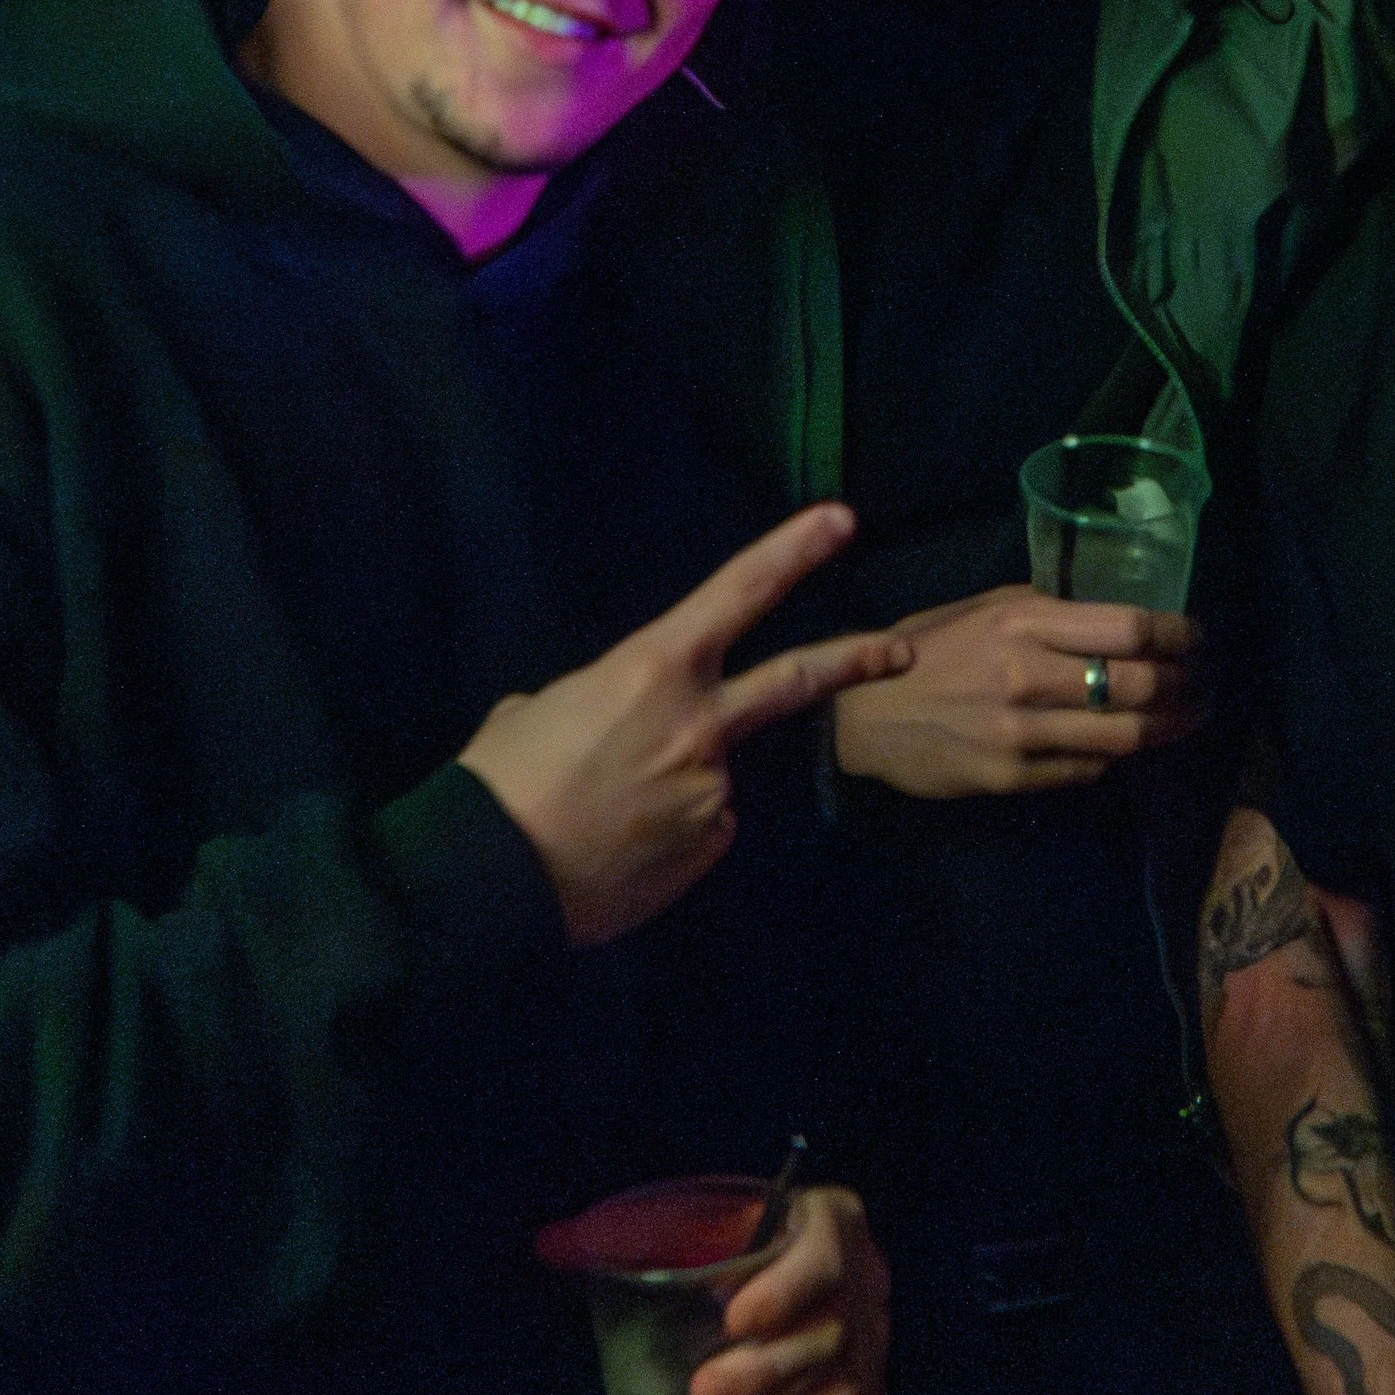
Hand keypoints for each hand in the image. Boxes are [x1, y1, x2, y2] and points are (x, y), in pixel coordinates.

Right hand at [460, 506, 910, 944]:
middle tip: (901, 652)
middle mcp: (700, 723)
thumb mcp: (537, 711)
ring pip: (707, 776)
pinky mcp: (707, 845)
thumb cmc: (503, 779)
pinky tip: (618, 850)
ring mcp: (712, 788)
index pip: (738, 592)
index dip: (793, 551)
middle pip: (794, 680)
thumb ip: (594, 702)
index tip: (841, 519)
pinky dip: (666, 833)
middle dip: (855, 660)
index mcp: (654, 668)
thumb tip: (603, 722)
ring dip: (669, 788)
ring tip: (601, 815)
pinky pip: (696, 829)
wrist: (494, 874)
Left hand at [690, 1185, 894, 1394]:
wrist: (788, 1246)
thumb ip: (697, 1236)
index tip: (733, 1321)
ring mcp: (875, 1343)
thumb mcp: (725, 1214)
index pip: (823, 1260)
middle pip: (831, 1337)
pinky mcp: (875, 1393)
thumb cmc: (739, 1233)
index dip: (784, 1294)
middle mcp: (864, 1283)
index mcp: (832, 1223)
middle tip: (701, 1394)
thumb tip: (631, 1271)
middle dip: (764, 1373)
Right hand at [831, 586, 1204, 796]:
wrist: (861, 719)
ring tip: (1195, 715)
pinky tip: (1136, 745)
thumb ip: (1044, 610)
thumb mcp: (980, 609)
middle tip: (1212, 680)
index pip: (1130, 629)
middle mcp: (1029, 676)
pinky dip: (1120, 756)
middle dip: (1191, 683)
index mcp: (1022, 622)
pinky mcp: (1016, 777)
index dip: (1182, 634)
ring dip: (1173, 726)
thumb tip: (1109, 613)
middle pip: (1141, 685)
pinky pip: (1090, 769)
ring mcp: (1024, 733)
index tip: (1204, 636)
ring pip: (1127, 736)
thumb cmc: (923, 652)